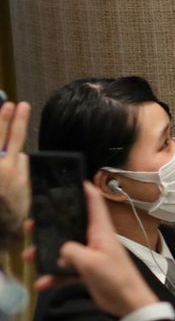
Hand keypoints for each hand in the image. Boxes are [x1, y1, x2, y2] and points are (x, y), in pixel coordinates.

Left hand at [0, 101, 30, 242]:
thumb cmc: (10, 217)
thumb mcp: (26, 196)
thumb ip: (25, 175)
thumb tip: (22, 158)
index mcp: (13, 171)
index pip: (16, 140)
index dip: (18, 122)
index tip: (22, 107)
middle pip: (3, 136)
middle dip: (6, 118)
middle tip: (10, 103)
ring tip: (1, 108)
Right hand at [26, 184, 157, 317]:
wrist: (127, 302)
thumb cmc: (114, 277)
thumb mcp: (91, 262)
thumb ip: (72, 251)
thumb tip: (60, 249)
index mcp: (101, 231)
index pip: (94, 204)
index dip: (85, 190)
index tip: (72, 181)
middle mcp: (95, 239)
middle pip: (71, 226)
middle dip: (52, 225)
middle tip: (32, 224)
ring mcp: (90, 255)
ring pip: (64, 250)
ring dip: (46, 254)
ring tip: (28, 257)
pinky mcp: (86, 270)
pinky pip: (66, 270)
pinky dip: (54, 276)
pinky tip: (42, 284)